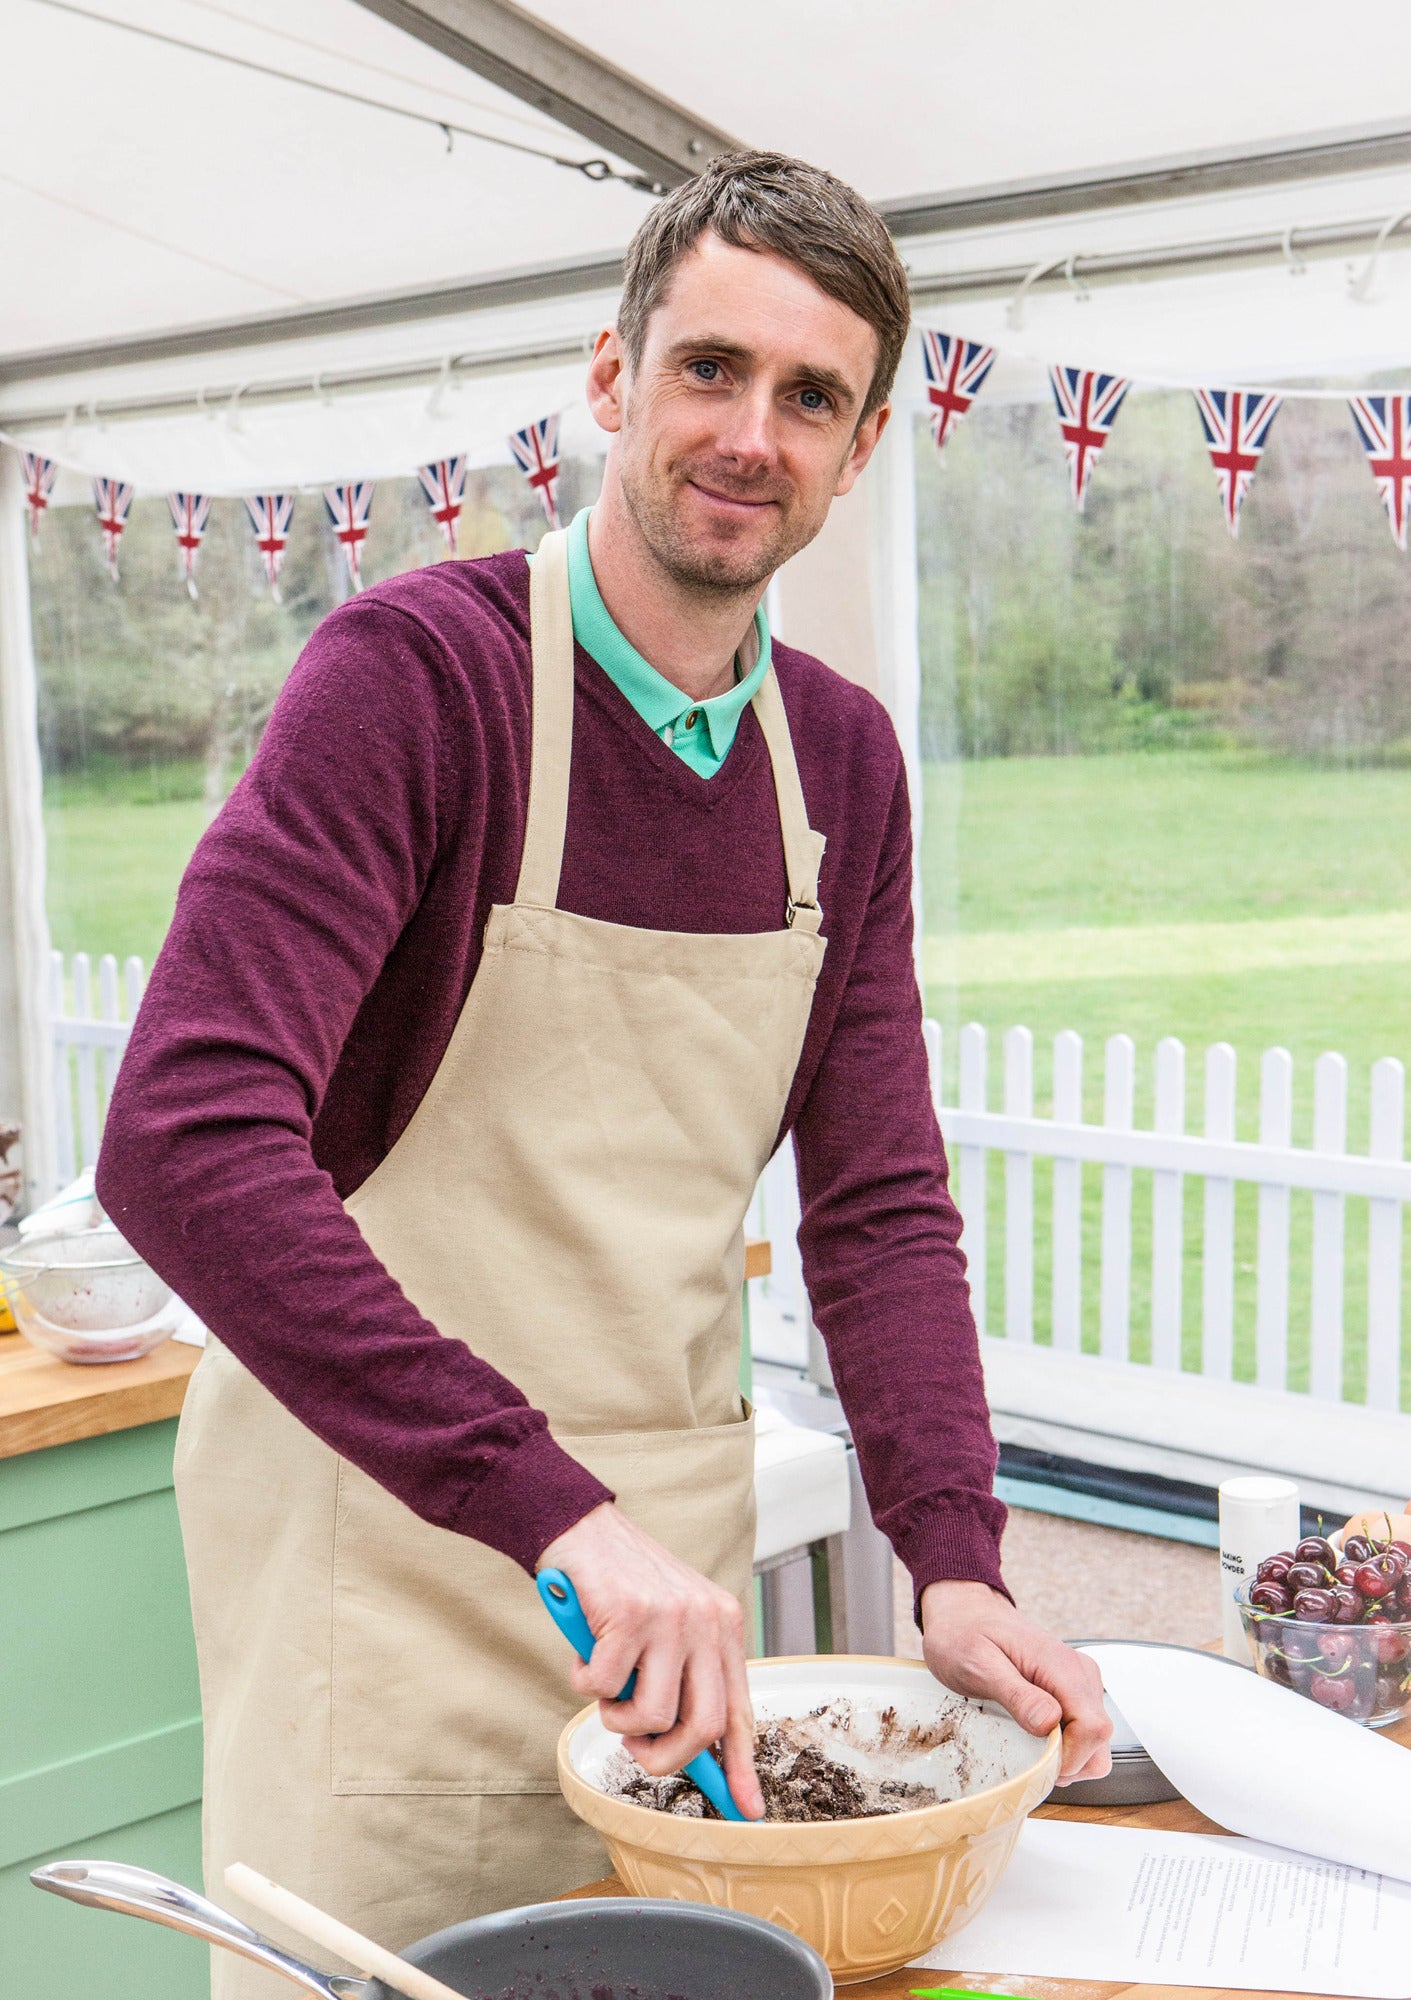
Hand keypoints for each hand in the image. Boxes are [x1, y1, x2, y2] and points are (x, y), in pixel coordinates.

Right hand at [538, 1502, 763, 1818]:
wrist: (582, 1527)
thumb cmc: (622, 1587)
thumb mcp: (671, 1628)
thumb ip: (684, 1678)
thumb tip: (691, 1749)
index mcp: (724, 1626)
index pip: (741, 1711)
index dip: (743, 1767)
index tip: (746, 1810)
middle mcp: (707, 1620)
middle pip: (703, 1726)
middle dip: (665, 1757)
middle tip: (637, 1751)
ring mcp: (671, 1617)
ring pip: (652, 1715)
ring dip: (617, 1718)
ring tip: (605, 1687)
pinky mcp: (630, 1614)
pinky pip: (603, 1687)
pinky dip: (584, 1683)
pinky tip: (584, 1654)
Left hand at [919, 1580, 1111, 1783]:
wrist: (964, 1612)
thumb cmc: (964, 1634)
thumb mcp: (978, 1664)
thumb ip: (1017, 1694)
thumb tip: (1051, 1722)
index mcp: (1061, 1667)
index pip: (1094, 1728)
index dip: (1070, 1758)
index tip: (1038, 1763)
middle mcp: (1080, 1674)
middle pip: (1100, 1741)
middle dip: (1070, 1764)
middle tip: (1030, 1761)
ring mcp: (1079, 1683)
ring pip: (1096, 1742)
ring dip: (1068, 1758)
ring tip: (1029, 1749)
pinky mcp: (1071, 1692)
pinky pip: (1082, 1733)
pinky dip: (1064, 1747)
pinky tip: (1034, 1739)